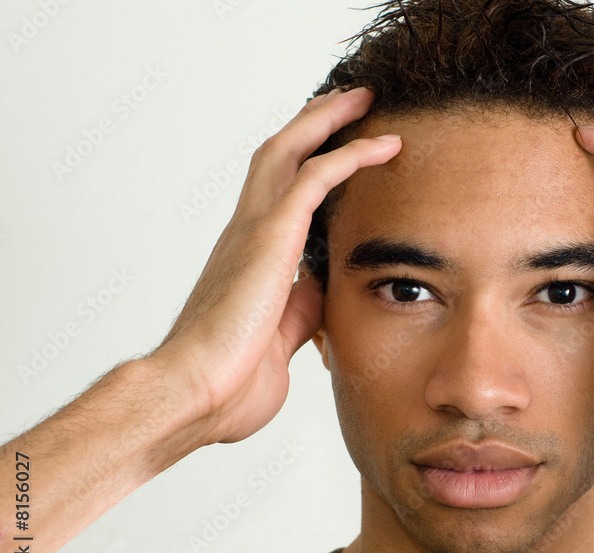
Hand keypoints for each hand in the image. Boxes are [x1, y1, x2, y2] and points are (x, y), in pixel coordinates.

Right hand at [151, 87, 401, 445]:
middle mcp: (246, 234)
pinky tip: (383, 145)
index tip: (340, 151)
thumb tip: (322, 295)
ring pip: (289, 150)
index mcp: (249, 259)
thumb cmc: (229, 386)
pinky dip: (350, 155)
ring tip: (364, 99)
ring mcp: (254, 231)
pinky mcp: (269, 238)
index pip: (278, 193)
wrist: (195, 398)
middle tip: (351, 102)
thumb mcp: (281, 341)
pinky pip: (315, 178)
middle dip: (314, 123)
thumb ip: (301, 312)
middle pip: (278, 155)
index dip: (307, 165)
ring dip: (327, 119)